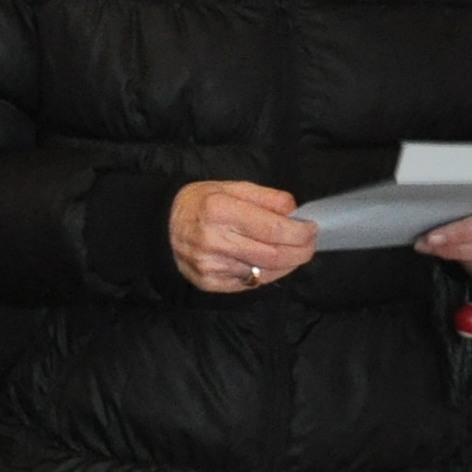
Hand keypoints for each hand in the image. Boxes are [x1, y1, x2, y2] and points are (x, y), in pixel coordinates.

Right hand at [173, 181, 318, 292]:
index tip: (311, 228)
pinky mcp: (209, 283)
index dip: (301, 233)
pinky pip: (250, 284)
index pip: (275, 230)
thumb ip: (267, 198)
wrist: (160, 226)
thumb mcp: (231, 187)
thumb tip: (296, 212)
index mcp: (220, 210)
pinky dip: (267, 274)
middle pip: (274, 256)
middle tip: (309, 244)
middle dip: (301, 251)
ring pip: (265, 273)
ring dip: (287, 264)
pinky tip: (267, 263)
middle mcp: (214, 240)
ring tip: (291, 252)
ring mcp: (211, 266)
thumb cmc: (200, 203)